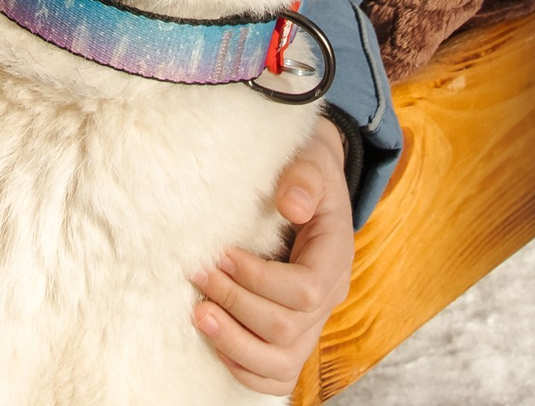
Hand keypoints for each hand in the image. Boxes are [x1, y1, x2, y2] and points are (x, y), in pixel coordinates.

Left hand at [192, 117, 353, 394]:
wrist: (310, 185)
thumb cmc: (306, 172)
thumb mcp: (312, 161)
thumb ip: (305, 178)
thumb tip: (292, 205)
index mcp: (336, 259)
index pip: (305, 291)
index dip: (260, 280)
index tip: (223, 255)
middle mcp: (328, 297)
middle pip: (287, 329)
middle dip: (236, 305)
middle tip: (199, 274)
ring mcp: (311, 322)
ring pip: (282, 362)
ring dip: (234, 343)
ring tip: (199, 314)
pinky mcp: (291, 335)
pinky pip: (276, 374)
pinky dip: (244, 368)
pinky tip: (214, 340)